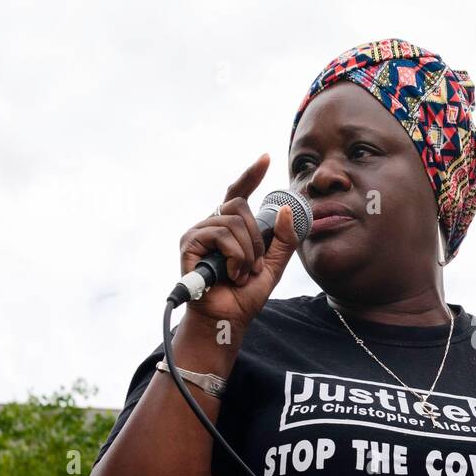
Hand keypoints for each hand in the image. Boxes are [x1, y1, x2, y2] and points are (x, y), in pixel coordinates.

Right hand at [178, 154, 302, 330]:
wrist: (228, 318)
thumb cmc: (245, 295)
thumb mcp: (273, 265)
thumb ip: (283, 240)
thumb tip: (286, 210)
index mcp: (230, 227)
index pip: (239, 193)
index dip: (251, 175)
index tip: (266, 157)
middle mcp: (211, 224)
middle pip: (240, 206)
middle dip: (256, 237)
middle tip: (255, 265)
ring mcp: (198, 232)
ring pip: (233, 222)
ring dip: (247, 252)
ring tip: (242, 273)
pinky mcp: (189, 243)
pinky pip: (221, 234)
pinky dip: (235, 256)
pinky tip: (231, 274)